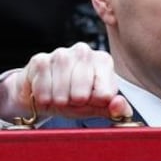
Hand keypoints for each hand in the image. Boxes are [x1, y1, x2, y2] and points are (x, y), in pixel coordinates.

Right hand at [0, 42, 132, 121]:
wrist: (45, 95)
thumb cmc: (75, 98)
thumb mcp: (97, 107)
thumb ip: (115, 109)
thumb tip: (119, 105)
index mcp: (103, 61)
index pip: (105, 94)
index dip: (94, 104)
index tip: (89, 101)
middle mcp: (84, 52)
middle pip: (82, 92)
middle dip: (75, 104)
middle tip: (72, 101)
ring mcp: (61, 53)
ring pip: (62, 88)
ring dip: (59, 101)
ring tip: (59, 99)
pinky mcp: (40, 59)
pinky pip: (43, 86)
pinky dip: (44, 97)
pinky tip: (46, 95)